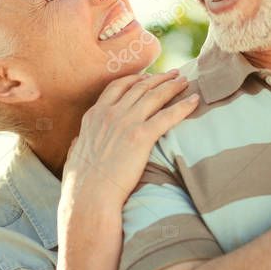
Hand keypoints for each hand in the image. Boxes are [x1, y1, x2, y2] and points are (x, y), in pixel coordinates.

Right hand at [61, 69, 198, 210]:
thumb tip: (77, 141)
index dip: (136, 79)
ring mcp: (126, 122)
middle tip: (174, 74)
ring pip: (154, 96)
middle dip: (159, 78)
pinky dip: (183, 106)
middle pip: (140, 87)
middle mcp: (110, 113)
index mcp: (94, 115)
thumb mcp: (75, 154)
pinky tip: (195, 100)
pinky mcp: (141, 136)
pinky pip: (168, 116)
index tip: (148, 77)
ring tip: (185, 81)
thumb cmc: (81, 182)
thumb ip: (78, 143)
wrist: (89, 195)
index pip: (118, 87)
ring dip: (172, 86)